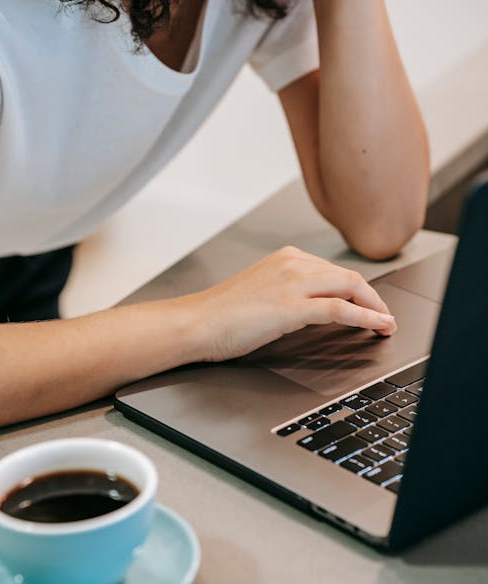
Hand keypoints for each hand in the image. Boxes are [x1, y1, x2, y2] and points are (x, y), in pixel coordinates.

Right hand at [187, 246, 395, 362]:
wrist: (196, 323)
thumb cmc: (222, 314)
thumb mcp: (262, 292)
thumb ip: (290, 292)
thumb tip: (316, 307)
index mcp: (286, 258)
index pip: (334, 270)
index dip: (359, 289)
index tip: (370, 303)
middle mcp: (292, 264)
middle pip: (349, 276)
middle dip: (374, 298)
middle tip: (385, 316)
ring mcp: (292, 283)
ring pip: (350, 287)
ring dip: (375, 307)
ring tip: (386, 324)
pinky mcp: (290, 306)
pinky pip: (339, 309)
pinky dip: (365, 317)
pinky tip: (378, 325)